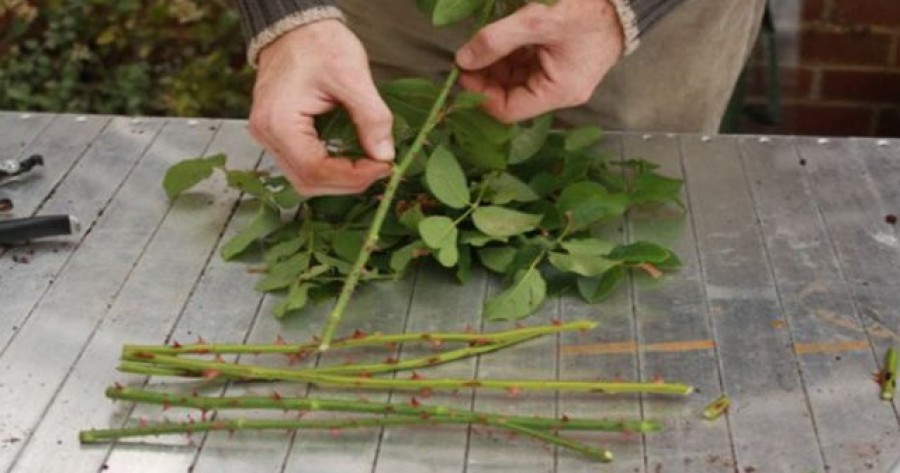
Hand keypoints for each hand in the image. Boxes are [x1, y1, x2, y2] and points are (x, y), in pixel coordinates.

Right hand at [249, 20, 393, 195]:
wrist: (295, 27)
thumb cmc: (318, 44)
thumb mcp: (352, 76)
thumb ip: (371, 118)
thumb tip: (385, 155)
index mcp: (278, 122)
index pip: (315, 169)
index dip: (353, 176)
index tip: (384, 167)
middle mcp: (266, 135)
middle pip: (307, 181)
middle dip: (347, 182)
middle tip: (380, 168)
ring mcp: (268, 136)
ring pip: (304, 179)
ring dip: (338, 180)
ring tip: (368, 165)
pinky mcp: (277, 135)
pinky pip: (302, 165)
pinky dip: (329, 169)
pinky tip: (351, 159)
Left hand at [455, 0, 623, 122]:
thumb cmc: (588, 10)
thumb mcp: (538, 20)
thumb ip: (498, 40)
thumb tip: (464, 59)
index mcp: (558, 92)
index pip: (507, 110)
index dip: (480, 93)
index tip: (462, 71)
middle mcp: (559, 91)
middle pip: (510, 96)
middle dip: (486, 78)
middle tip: (467, 55)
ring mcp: (560, 77)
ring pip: (516, 80)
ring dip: (496, 65)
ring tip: (483, 43)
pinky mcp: (560, 62)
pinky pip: (527, 66)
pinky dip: (510, 55)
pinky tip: (501, 39)